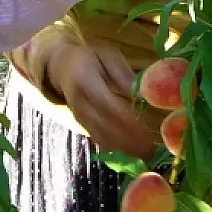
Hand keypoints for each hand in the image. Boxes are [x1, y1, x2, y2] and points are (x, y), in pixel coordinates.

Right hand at [46, 43, 155, 157]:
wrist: (61, 66)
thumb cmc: (90, 58)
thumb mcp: (107, 56)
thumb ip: (124, 75)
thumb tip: (143, 96)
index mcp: (84, 79)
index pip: (107, 104)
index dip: (126, 121)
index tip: (146, 131)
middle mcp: (79, 102)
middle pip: (105, 125)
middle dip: (128, 140)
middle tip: (151, 151)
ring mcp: (79, 116)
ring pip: (102, 136)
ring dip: (123, 148)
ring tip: (145, 155)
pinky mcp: (81, 124)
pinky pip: (98, 139)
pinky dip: (115, 148)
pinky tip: (132, 154)